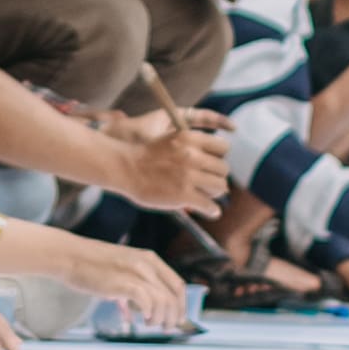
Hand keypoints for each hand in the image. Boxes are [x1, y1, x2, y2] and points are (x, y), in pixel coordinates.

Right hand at [68, 238, 194, 335]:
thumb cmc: (91, 265)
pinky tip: (141, 319)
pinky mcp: (123, 282)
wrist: (69, 256)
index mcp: (150, 259)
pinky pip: (147, 301)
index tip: (178, 319)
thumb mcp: (121, 268)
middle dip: (174, 316)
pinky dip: (149, 313)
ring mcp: (136, 272)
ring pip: (164, 301)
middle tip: (166, 328)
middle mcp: (147, 264)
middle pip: (174, 295)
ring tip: (150, 325)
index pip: (177, 284)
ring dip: (161, 318)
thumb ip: (135, 284)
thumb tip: (142, 309)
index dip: (181, 305)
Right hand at [105, 109, 230, 214]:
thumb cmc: (147, 155)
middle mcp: (192, 155)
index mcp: (190, 137)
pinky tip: (210, 211)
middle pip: (223, 168)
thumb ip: (193, 146)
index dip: (219, 156)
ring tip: (206, 196)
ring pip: (220, 186)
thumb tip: (215, 160)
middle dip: (217, 176)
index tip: (211, 163)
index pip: (224, 147)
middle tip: (208, 183)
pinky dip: (212, 210)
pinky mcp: (183, 195)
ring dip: (214, 193)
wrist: (125, 167)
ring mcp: (188, 175)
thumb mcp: (172, 139)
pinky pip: (209, 205)